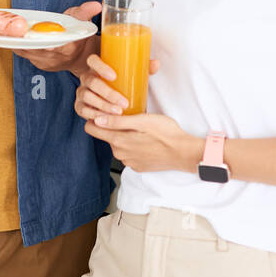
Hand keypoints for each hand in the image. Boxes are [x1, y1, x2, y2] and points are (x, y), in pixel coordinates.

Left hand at [12, 1, 101, 72]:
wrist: (78, 57)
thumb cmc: (79, 36)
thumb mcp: (84, 21)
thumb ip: (86, 12)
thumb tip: (96, 5)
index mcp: (70, 47)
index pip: (58, 47)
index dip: (47, 42)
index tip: (35, 36)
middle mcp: (57, 57)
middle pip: (38, 49)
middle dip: (26, 40)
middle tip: (14, 29)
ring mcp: (46, 62)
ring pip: (28, 52)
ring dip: (17, 41)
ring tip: (7, 30)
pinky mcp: (37, 63)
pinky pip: (24, 54)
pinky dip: (15, 45)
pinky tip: (7, 36)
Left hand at [76, 52, 202, 172]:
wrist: (183, 153)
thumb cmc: (166, 133)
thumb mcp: (142, 121)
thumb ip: (117, 121)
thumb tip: (96, 119)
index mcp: (118, 141)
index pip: (92, 129)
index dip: (95, 117)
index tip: (104, 110)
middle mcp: (120, 154)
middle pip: (107, 135)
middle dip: (113, 126)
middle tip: (130, 116)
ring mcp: (129, 162)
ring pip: (118, 144)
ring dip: (125, 135)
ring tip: (141, 128)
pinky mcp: (138, 166)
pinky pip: (129, 153)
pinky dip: (134, 145)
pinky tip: (146, 139)